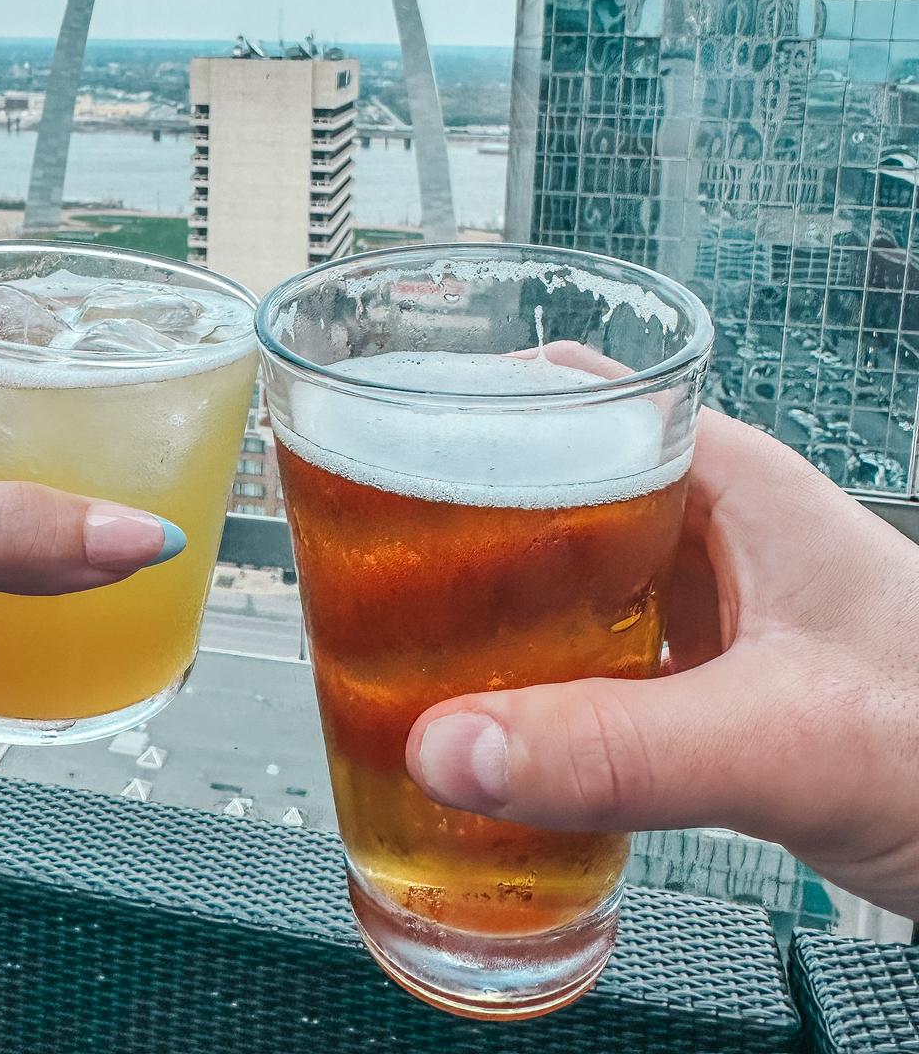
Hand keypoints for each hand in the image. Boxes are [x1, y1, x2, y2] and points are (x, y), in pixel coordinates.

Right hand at [408, 405, 918, 917]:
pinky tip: (492, 728)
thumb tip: (455, 745)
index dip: (473, 397)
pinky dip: (534, 685)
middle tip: (355, 557)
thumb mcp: (785, 735)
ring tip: (393, 642)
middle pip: (550, 488)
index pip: (579, 392)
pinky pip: (593, 661)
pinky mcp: (710, 685)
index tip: (379, 429)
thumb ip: (619, 746)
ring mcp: (710, 610)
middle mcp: (710, 531)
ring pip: (566, 582)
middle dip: (453, 519)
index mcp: (730, 482)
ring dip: (489, 612)